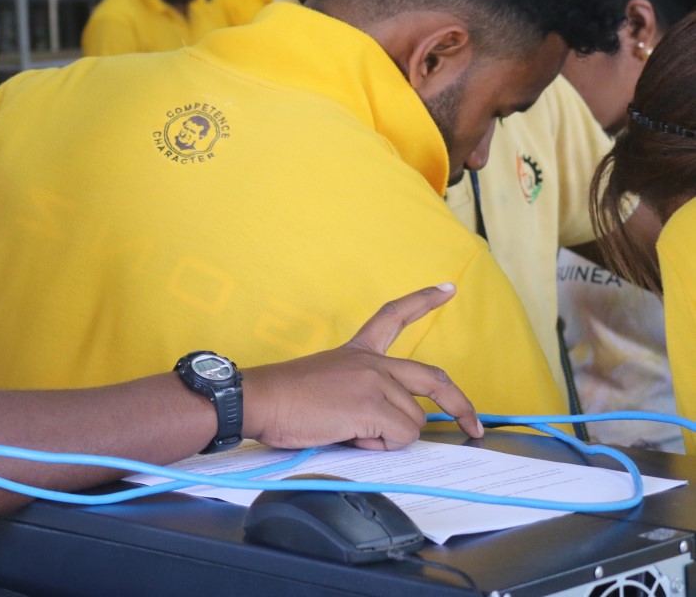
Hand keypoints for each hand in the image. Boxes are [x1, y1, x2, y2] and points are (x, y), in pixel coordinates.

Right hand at [240, 283, 483, 450]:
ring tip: (351, 431)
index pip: (393, 316)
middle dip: (460, 404)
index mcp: (358, 352)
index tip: (446, 288)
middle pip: (432, 378)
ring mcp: (374, 382)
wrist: (260, 400)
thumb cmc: (286, 399)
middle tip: (472, 423)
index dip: (423, 301)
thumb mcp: (332, 383)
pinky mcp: (372, 405)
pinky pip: (400, 436)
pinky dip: (381, 445)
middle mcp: (372, 362)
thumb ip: (366, 394)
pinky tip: (351, 435)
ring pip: (413, 421)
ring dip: (389, 437)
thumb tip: (390, 427)